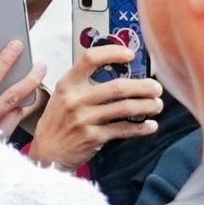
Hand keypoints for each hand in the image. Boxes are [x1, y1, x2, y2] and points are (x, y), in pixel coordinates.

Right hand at [26, 44, 164, 169]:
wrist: (46, 152)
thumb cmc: (58, 122)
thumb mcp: (62, 96)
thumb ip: (83, 84)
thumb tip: (118, 72)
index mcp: (67, 84)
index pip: (90, 59)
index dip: (113, 53)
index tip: (130, 54)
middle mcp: (75, 99)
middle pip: (117, 87)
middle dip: (143, 87)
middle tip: (156, 88)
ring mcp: (84, 119)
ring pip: (124, 108)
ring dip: (146, 106)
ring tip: (156, 105)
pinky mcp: (93, 137)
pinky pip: (123, 129)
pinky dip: (140, 128)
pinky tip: (150, 126)